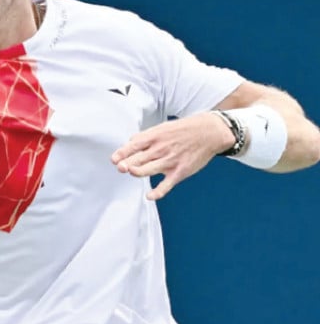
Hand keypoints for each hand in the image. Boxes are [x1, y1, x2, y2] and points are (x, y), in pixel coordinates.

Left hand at [111, 112, 234, 199]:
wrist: (209, 132)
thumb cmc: (184, 130)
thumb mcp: (163, 127)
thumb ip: (146, 137)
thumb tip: (130, 143)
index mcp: (155, 137)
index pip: (134, 145)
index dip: (122, 153)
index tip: (114, 159)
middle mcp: (161, 149)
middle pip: (138, 158)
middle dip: (126, 164)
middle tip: (120, 167)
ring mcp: (170, 161)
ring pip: (148, 170)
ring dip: (137, 172)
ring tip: (131, 172)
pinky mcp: (180, 171)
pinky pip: (166, 184)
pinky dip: (158, 192)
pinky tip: (149, 196)